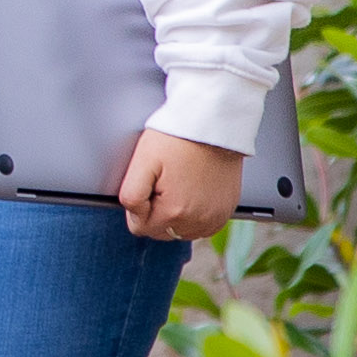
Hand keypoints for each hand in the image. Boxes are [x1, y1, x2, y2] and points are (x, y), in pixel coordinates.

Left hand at [116, 124, 246, 243]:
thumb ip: (131, 197)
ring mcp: (215, 218)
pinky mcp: (225, 211)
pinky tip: (193, 190)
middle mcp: (198, 221)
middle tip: (165, 180)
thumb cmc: (178, 138)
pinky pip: (202, 225)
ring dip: (176, 214)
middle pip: (162, 232)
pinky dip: (194, 213)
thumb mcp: (142, 161)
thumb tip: (135, 218)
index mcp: (175, 212)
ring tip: (180, 183)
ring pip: (181, 230)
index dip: (139, 205)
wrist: (212, 124)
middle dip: (157, 211)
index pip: (141, 228)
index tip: (150, 183)